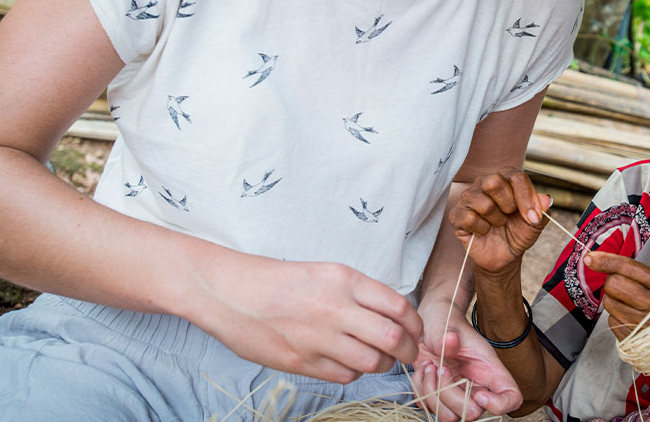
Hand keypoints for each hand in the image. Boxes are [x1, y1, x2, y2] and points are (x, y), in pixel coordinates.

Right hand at [192, 253, 422, 384]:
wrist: (233, 293)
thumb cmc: (281, 282)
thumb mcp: (327, 273)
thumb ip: (361, 293)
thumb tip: (396, 316)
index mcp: (345, 280)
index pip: (398, 306)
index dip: (415, 324)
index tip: (417, 331)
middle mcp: (335, 308)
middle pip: (392, 338)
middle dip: (408, 350)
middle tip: (409, 353)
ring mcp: (318, 338)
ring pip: (372, 362)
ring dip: (382, 364)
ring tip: (378, 358)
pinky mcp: (301, 362)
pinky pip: (344, 375)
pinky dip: (353, 372)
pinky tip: (348, 362)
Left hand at [412, 304, 522, 420]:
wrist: (428, 322)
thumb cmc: (445, 322)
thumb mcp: (447, 325)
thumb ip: (448, 335)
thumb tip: (450, 341)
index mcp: (489, 369)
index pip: (512, 398)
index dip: (499, 405)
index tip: (478, 394)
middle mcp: (476, 385)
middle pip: (473, 414)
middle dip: (450, 396)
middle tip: (442, 369)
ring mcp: (457, 392)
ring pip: (449, 417)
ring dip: (433, 393)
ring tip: (429, 367)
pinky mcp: (438, 395)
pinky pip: (428, 408)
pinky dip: (421, 390)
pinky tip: (423, 370)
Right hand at [449, 168, 550, 272]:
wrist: (503, 255)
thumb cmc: (517, 233)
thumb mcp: (535, 223)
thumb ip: (542, 210)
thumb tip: (546, 199)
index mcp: (506, 178)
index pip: (516, 176)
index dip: (526, 198)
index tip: (533, 218)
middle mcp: (484, 182)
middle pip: (494, 182)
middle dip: (507, 205)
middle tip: (509, 217)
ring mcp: (469, 197)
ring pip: (483, 203)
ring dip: (496, 220)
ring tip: (496, 224)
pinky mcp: (457, 214)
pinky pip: (469, 218)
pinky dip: (482, 230)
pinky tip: (483, 231)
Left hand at [582, 251, 649, 342]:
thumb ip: (642, 273)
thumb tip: (606, 263)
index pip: (628, 267)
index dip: (606, 260)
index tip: (589, 258)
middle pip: (613, 284)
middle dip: (613, 281)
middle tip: (625, 286)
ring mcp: (644, 324)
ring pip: (609, 302)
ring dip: (615, 300)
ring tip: (632, 304)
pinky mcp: (634, 339)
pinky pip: (611, 320)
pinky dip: (618, 317)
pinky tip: (632, 318)